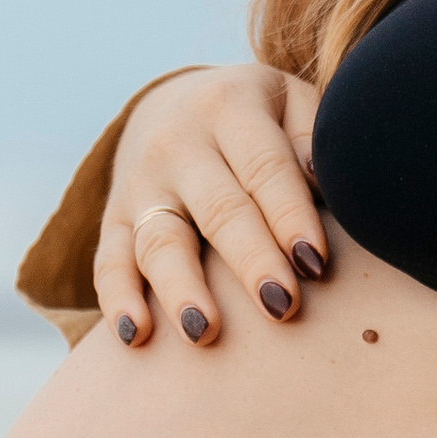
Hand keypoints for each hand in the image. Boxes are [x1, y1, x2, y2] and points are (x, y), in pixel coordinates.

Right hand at [96, 63, 327, 348]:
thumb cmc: (257, 116)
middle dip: (250, 259)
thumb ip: (310, 137)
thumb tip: (327, 181)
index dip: (290, 215)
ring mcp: (140, 184)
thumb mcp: (289, 102)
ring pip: (159, 240)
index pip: (264, 167)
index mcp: (228, 107)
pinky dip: (119, 300)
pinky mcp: (114, 219)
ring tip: (203, 331)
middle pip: (218, 209)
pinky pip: (109, 262)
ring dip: (181, 288)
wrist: (172, 102)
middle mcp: (177, 144)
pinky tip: (137, 336)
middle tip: (281, 306)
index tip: (315, 262)